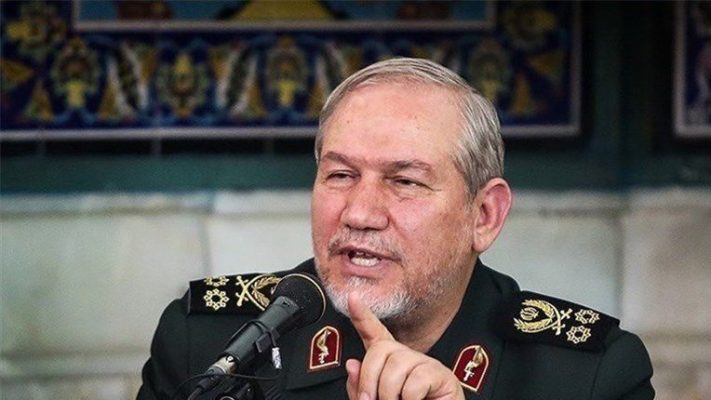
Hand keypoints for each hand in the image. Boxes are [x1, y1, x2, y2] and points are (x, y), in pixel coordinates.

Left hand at [345, 294, 464, 399]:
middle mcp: (408, 359)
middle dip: (369, 378)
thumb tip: (352, 364)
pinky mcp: (442, 376)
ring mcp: (426, 365)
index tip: (352, 298)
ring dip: (389, 394)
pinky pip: (416, 381)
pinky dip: (409, 399)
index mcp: (389, 364)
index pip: (374, 335)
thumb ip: (361, 387)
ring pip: (397, 364)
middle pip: (380, 348)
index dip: (362, 316)